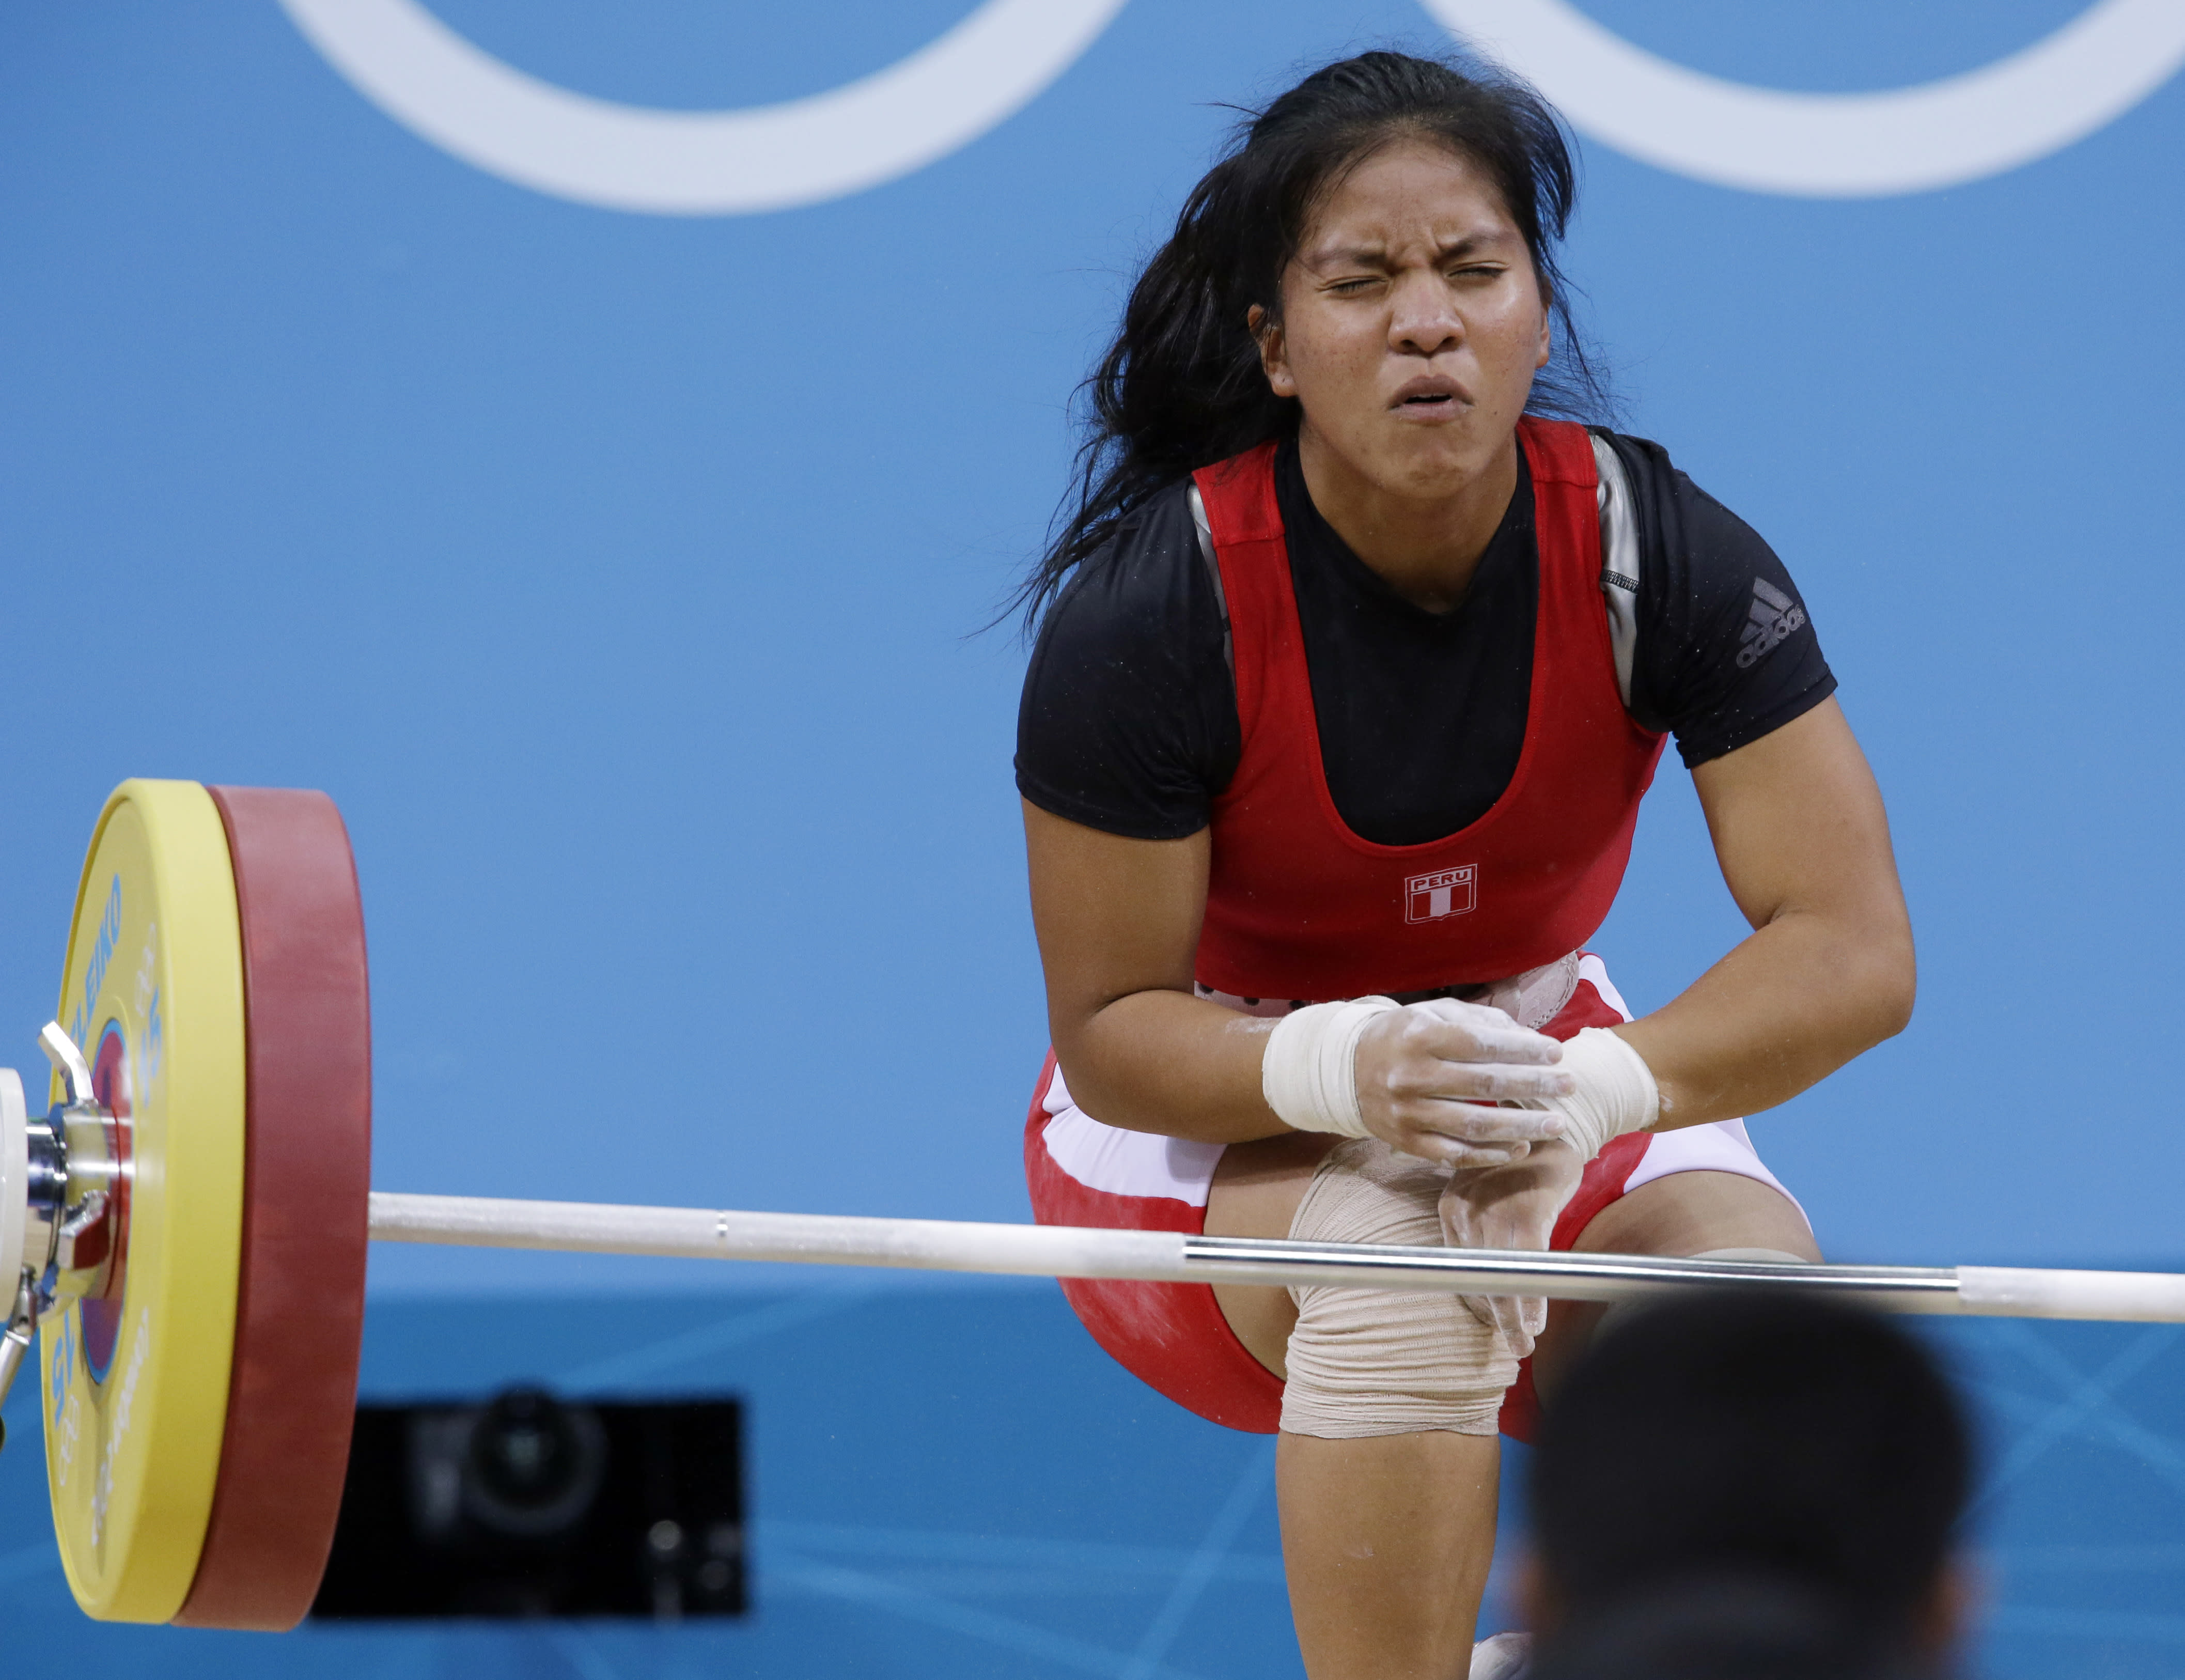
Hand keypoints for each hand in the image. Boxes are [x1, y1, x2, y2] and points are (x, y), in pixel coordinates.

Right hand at [1352, 998, 1573, 1167]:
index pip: (1481, 1044)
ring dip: (1522, 1126)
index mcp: (1419, 1036)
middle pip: (1484, 1083)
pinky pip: (1455, 1154)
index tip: (1557, 1053)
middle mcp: (1411, 1075)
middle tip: (1570, 1086)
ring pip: (1474, 1125)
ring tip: (1557, 1124)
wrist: (1347, 1070)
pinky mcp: (1406, 1142)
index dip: (1523, 1049)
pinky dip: (1491, 1154)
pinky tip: (1520, 1148)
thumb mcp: (1434, 1014)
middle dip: (1534, 1085)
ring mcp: (1407, 1113)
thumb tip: (1528, 1037)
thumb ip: (1480, 1021)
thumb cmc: (1404, 1036)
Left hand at [1437, 1138, 1586, 1359]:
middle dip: (1496, 1315)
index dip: (1477, 1298)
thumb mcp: (1487, 1188)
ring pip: (1501, 1276)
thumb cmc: (1522, 1160)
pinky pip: (1526, 1264)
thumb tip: (1484, 1267)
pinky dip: (1531, 1296)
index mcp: (1451, 1205)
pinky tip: (1536, 1321)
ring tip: (1523, 1344)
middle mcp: (1465, 1210)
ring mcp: (1494, 1212)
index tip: (1491, 1320)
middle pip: (1478, 1277)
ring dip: (1514, 1317)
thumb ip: (1479, 1223)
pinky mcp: (1527, 1213)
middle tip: (1513, 1347)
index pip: (1458, 1266)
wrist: (1550, 1121)